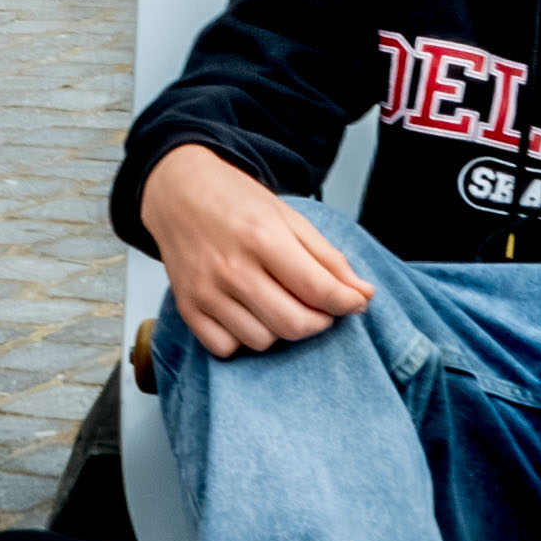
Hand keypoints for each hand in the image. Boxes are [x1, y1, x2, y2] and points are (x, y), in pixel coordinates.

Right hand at [147, 149, 374, 354]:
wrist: (178, 192)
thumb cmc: (234, 200)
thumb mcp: (289, 217)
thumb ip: (327, 258)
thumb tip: (362, 294)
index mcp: (262, 237)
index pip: (318, 289)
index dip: (346, 302)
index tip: (354, 302)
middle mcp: (232, 268)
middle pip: (294, 324)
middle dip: (319, 322)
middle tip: (319, 307)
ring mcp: (206, 291)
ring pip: (262, 341)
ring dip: (280, 330)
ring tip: (277, 303)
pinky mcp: (188, 308)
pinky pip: (226, 348)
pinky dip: (243, 338)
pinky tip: (247, 313)